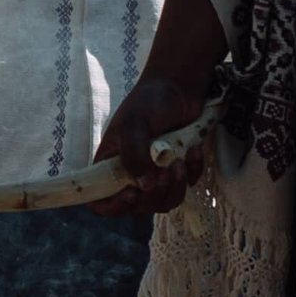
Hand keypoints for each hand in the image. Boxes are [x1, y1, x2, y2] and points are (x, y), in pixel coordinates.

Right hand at [91, 72, 211, 216]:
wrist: (179, 89)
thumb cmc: (149, 101)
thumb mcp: (134, 123)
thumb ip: (133, 154)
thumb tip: (144, 185)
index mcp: (110, 165)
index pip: (101, 200)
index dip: (113, 205)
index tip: (130, 193)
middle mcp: (130, 174)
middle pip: (138, 207)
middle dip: (154, 194)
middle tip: (165, 171)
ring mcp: (154, 175)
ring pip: (163, 202)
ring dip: (174, 187)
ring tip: (180, 162)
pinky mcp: (176, 172)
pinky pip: (185, 189)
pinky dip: (192, 174)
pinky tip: (194, 152)